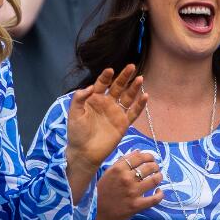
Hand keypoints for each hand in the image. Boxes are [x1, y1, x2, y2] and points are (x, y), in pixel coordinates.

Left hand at [66, 66, 146, 193]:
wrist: (84, 152)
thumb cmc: (76, 133)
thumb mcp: (74, 114)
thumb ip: (79, 99)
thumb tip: (90, 87)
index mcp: (94, 99)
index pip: (102, 84)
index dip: (106, 77)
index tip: (110, 70)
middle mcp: (106, 103)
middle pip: (117, 87)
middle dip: (124, 77)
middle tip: (132, 67)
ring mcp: (116, 113)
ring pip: (127, 97)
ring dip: (134, 88)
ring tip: (140, 79)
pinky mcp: (123, 124)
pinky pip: (133, 113)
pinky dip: (140, 105)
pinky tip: (145, 96)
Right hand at [92, 150, 162, 219]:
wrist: (97, 212)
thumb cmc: (101, 191)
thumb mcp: (108, 173)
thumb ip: (122, 161)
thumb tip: (138, 151)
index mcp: (118, 169)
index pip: (139, 157)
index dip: (148, 156)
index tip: (151, 159)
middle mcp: (126, 178)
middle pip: (149, 167)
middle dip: (155, 166)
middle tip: (155, 168)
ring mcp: (133, 192)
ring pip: (154, 180)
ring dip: (159, 177)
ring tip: (158, 177)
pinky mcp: (137, 205)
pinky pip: (155, 198)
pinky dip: (160, 194)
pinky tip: (159, 192)